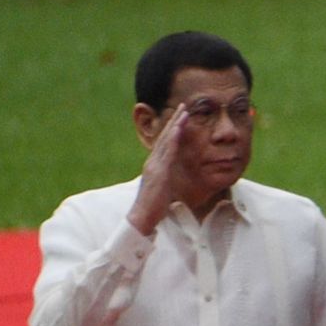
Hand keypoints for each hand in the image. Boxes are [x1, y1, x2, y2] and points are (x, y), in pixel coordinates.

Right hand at [130, 105, 189, 235]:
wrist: (142, 219)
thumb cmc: (155, 209)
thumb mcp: (165, 190)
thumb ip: (169, 181)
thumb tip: (175, 179)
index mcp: (156, 167)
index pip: (166, 144)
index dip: (173, 129)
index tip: (182, 117)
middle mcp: (153, 163)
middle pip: (165, 137)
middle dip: (175, 121)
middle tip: (183, 105)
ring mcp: (155, 166)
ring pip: (166, 141)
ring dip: (175, 125)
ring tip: (184, 111)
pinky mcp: (158, 172)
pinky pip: (167, 152)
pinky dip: (173, 139)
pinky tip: (179, 129)